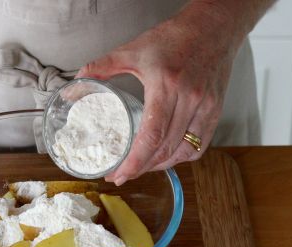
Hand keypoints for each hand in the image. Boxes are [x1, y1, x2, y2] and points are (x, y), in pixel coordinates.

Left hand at [77, 6, 240, 184]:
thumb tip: (77, 81)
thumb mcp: (134, 50)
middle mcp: (189, 99)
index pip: (151, 136)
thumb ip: (103, 66)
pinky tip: (165, 157)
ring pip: (182, 152)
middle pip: (165, 149)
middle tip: (120, 175)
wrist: (214, 27)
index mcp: (166, 86)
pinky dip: (180, 157)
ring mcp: (206, 107)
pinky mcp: (215, 111)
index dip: (134, 162)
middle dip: (140, 168)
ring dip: (159, 165)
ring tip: (140, 168)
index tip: (118, 174)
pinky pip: (198, 146)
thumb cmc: (175, 37)